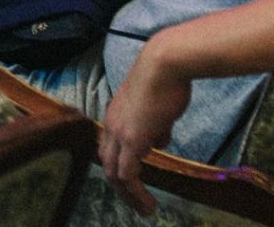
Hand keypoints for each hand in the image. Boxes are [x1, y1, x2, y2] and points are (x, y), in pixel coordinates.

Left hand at [99, 37, 191, 215]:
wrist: (165, 64)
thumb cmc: (166, 81)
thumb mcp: (159, 109)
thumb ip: (156, 127)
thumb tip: (159, 140)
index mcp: (115, 115)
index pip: (109, 148)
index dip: (118, 166)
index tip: (133, 182)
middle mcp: (111, 125)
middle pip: (107, 163)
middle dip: (120, 187)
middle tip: (136, 202)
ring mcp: (119, 132)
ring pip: (114, 173)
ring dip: (128, 195)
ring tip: (144, 209)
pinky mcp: (132, 139)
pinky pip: (127, 174)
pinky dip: (135, 192)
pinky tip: (148, 203)